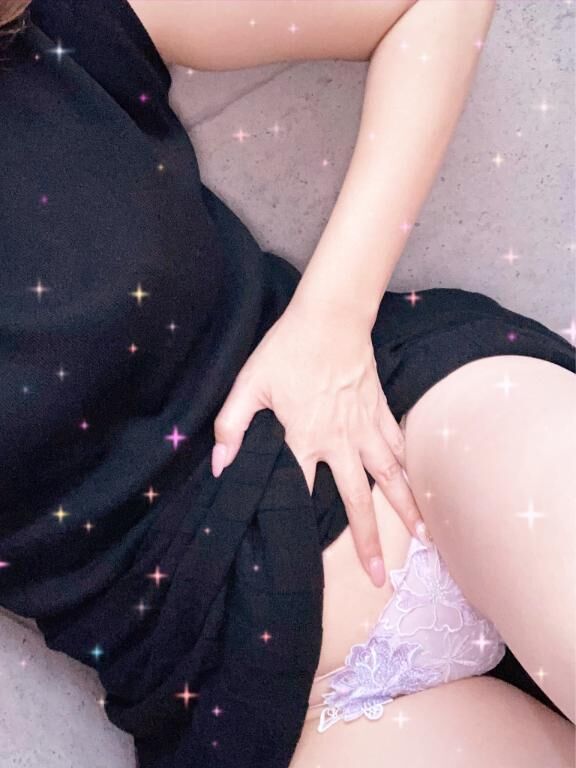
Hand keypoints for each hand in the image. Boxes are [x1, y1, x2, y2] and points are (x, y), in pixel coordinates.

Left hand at [210, 296, 431, 587]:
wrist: (330, 318)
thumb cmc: (286, 350)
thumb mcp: (249, 384)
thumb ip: (232, 426)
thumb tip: (220, 465)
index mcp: (305, 438)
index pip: (303, 492)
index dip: (304, 525)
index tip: (309, 560)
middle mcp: (341, 441)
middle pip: (358, 500)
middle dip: (370, 541)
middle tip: (383, 577)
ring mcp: (365, 426)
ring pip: (391, 476)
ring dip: (405, 508)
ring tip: (422, 539)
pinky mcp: (379, 409)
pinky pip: (398, 443)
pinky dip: (408, 466)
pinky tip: (416, 482)